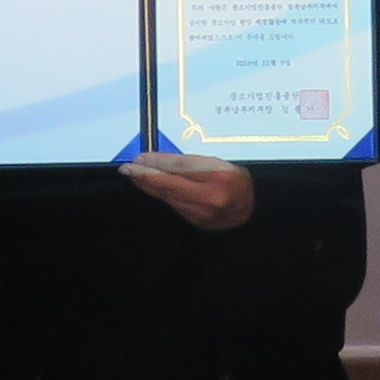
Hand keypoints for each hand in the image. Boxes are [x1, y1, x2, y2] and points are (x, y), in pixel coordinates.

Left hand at [123, 155, 256, 230]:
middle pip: (168, 183)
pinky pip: (172, 205)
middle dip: (144, 175)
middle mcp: (209, 195)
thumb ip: (188, 163)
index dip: (155, 162)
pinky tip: (151, 188)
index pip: (178, 166)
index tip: (139, 158)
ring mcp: (202, 212)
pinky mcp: (196, 221)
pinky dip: (160, 195)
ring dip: (147, 185)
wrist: (251, 209)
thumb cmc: (236, 181)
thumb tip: (157, 161)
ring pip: (166, 196)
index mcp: (217, 175)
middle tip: (128, 168)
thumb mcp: (217, 163)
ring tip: (134, 175)